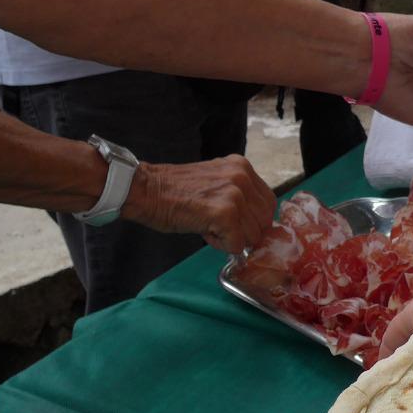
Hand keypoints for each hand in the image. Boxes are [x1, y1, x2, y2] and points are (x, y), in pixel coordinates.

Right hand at [122, 156, 276, 252]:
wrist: (143, 190)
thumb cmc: (173, 192)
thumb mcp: (215, 183)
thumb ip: (238, 195)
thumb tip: (255, 223)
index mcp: (242, 166)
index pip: (268, 204)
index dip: (253, 221)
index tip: (233, 224)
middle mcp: (242, 176)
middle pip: (264, 222)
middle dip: (244, 233)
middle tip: (218, 227)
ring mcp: (235, 194)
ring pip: (252, 236)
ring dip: (231, 239)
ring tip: (207, 225)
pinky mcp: (226, 213)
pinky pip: (236, 245)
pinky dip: (220, 245)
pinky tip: (203, 230)